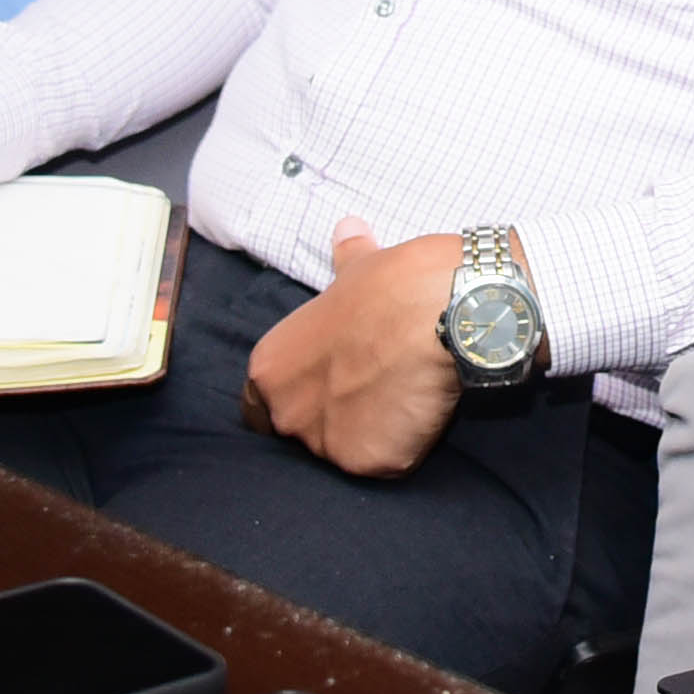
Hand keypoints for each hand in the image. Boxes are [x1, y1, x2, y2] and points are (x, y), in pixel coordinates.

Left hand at [238, 223, 471, 474]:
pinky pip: (388, 462)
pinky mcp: (370, 464)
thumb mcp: (356, 268)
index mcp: (269, 369)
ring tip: (403, 395)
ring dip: (372, 433)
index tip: (328, 384)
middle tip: (373, 389)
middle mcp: (286, 413)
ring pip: (348, 451)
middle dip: (334, 419)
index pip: (258, 407)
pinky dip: (405, 444)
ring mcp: (327, 444)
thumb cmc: (388, 285)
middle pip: (302, 434)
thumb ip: (344, 258)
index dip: (295, 396)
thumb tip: (348, 229)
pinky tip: (421, 409)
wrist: (435, 309)